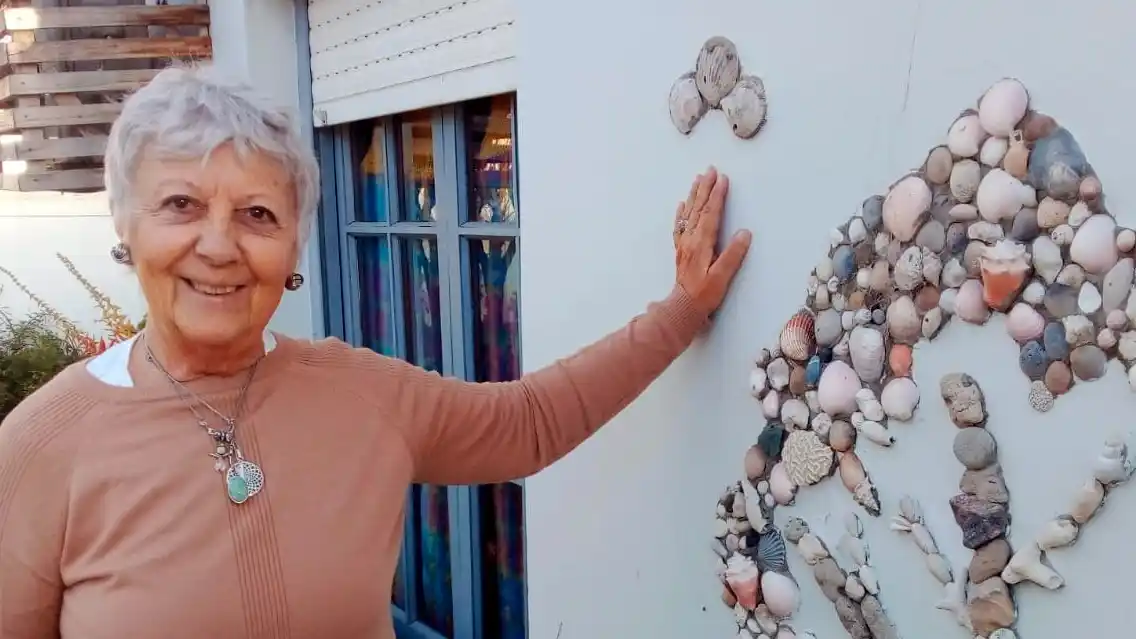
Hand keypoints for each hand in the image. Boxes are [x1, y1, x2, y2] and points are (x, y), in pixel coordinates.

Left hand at [673, 167, 751, 314]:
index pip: (710, 214)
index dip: (717, 196)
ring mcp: (684, 244)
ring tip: (698, 179)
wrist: (682, 308)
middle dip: (705, 188)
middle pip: (698, 208)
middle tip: (710, 170)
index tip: (722, 179)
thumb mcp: (722, 277)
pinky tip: (682, 205)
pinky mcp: (681, 250)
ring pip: (688, 213)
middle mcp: (690, 240)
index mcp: (701, 244)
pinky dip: (682, 213)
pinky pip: (680, 225)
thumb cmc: (704, 295)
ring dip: (694, 195)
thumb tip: (744, 233)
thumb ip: (733, 254)